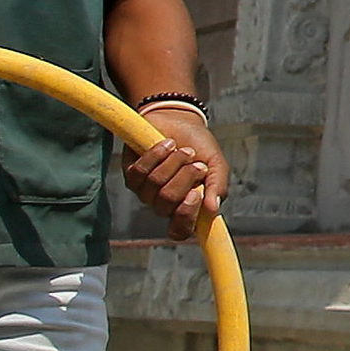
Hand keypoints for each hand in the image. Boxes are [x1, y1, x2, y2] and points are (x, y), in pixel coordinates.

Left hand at [127, 106, 226, 239]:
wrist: (180, 120)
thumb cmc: (199, 144)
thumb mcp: (216, 163)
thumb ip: (218, 185)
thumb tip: (213, 209)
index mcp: (187, 206)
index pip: (180, 230)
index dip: (185, 220)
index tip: (195, 197)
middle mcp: (164, 203)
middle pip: (168, 203)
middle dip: (185, 178)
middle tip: (197, 163)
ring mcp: (146, 191)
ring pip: (154, 186)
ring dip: (173, 163)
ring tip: (183, 149)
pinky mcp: (131, 174)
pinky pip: (140, 172)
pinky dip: (156, 155)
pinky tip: (167, 144)